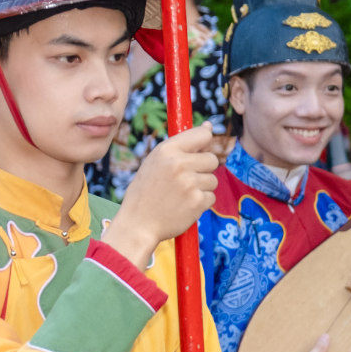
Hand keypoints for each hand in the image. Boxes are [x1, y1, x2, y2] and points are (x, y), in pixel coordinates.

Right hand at [104, 122, 217, 269]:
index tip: (198, 151)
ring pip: (213, 180)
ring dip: (201, 187)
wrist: (137, 224)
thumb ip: (181, 146)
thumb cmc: (145, 192)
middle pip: (212, 159)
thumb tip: (209, 126)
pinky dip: (200, 202)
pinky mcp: (198, 201)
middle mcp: (179, 164)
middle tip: (184, 180)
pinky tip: (183, 206)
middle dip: (203, 169)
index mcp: (166, 150)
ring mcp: (189, 183)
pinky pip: (211, 197)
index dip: (203, 143)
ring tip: (180, 195)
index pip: (202, 135)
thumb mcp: (154, 162)